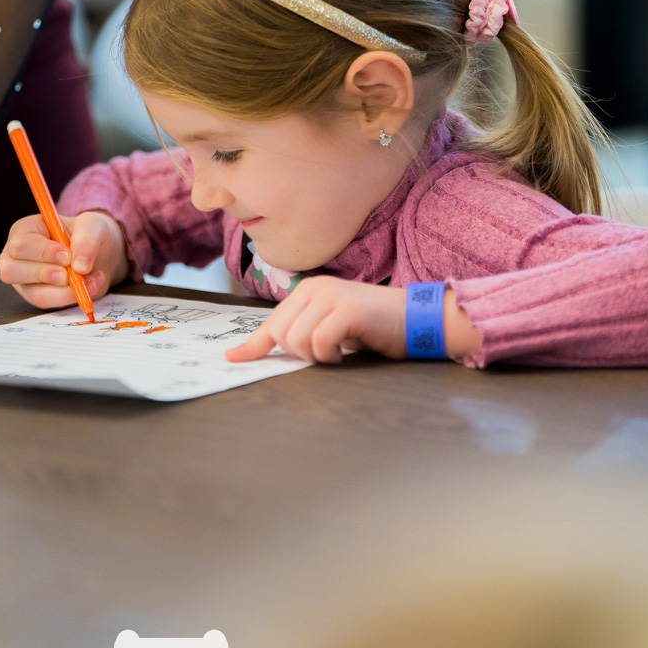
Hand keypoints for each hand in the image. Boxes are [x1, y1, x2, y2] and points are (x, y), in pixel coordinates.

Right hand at [0, 209, 128, 308]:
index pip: (21, 244)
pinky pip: (48, 303)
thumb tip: (80, 266)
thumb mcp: (92, 225)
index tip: (67, 256)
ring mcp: (24, 279)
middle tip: (70, 273)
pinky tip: (88, 286)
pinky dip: (70, 297)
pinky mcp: (37, 295)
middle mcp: (16, 256)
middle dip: (45, 274)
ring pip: (32, 293)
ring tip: (89, 279)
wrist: (96, 251)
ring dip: (64, 291)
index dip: (43, 253)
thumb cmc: (86, 232)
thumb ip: (87, 240)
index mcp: (25, 230)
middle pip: (10, 270)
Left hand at [225, 276, 406, 364]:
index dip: (253, 345)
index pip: (272, 322)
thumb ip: (303, 332)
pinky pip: (319, 342)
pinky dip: (329, 355)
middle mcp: (315, 288)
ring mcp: (331, 296)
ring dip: (315, 356)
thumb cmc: (373, 327)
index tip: (233, 359)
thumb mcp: (331, 326)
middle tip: (325, 354)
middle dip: (298, 354)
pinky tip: (344, 352)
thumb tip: (266, 352)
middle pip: (281, 334)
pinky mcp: (347, 309)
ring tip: (336, 351)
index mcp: (308, 290)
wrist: (415, 318)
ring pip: (297, 339)